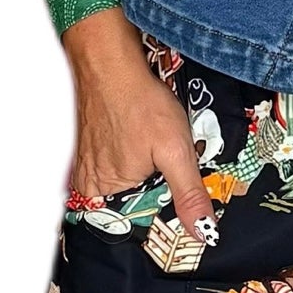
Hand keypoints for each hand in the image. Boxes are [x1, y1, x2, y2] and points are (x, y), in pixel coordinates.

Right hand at [62, 8, 218, 243]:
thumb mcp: (175, 152)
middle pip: (135, 208)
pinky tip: (141, 144)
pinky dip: (134, 162)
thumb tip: (204, 232)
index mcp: (105, 195)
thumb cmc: (138, 101)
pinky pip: (118, 171)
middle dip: (157, 194)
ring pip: (129, 188)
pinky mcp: (90, 153)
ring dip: (147, 176)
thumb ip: (189, 195)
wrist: (111, 60)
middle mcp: (91, 188)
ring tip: (150, 150)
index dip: (167, 216)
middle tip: (164, 165)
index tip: (184, 202)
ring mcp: (88, 169)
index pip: (143, 226)